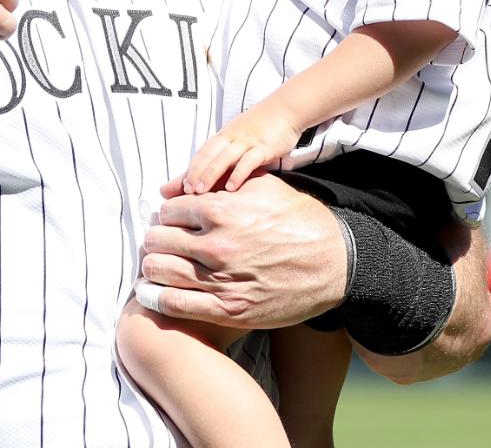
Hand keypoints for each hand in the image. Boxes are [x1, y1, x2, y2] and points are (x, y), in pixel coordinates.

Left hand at [136, 173, 344, 328]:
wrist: (337, 263)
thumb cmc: (300, 220)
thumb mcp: (263, 186)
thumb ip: (219, 181)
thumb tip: (177, 183)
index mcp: (220, 209)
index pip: (167, 211)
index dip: (169, 216)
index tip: (174, 223)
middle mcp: (216, 244)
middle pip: (156, 239)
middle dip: (158, 240)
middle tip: (165, 245)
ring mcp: (220, 278)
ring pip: (158, 270)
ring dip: (153, 267)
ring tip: (159, 266)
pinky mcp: (228, 309)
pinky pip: (174, 303)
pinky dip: (155, 298)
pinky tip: (152, 292)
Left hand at [181, 106, 300, 192]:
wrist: (285, 110)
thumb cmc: (261, 126)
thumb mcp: (239, 137)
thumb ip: (226, 153)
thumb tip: (213, 169)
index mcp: (223, 136)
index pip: (202, 152)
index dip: (190, 168)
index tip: (179, 184)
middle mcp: (231, 137)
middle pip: (208, 155)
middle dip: (195, 173)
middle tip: (185, 190)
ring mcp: (246, 141)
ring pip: (223, 158)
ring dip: (210, 174)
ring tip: (200, 191)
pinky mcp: (263, 147)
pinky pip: (248, 161)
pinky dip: (238, 173)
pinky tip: (231, 187)